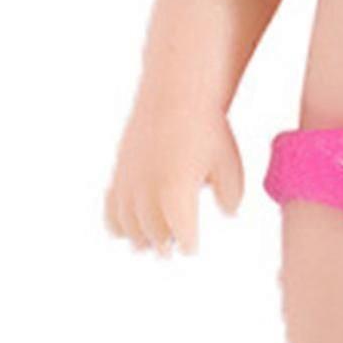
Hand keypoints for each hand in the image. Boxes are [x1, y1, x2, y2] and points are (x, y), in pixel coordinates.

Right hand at [104, 102, 242, 255]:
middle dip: (164, 243)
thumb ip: (231, 196)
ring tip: (152, 241)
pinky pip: (111, 211)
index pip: (184, 237)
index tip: (192, 246)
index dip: (190, 243)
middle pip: (154, 235)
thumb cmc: (208, 131)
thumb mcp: (229, 164)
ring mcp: (130, 183)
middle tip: (171, 247)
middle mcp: (149, 191)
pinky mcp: (118, 173)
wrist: (176, 95)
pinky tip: (129, 227)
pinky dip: (118, 224)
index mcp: (177, 193)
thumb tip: (228, 213)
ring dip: (141, 237)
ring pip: (130, 227)